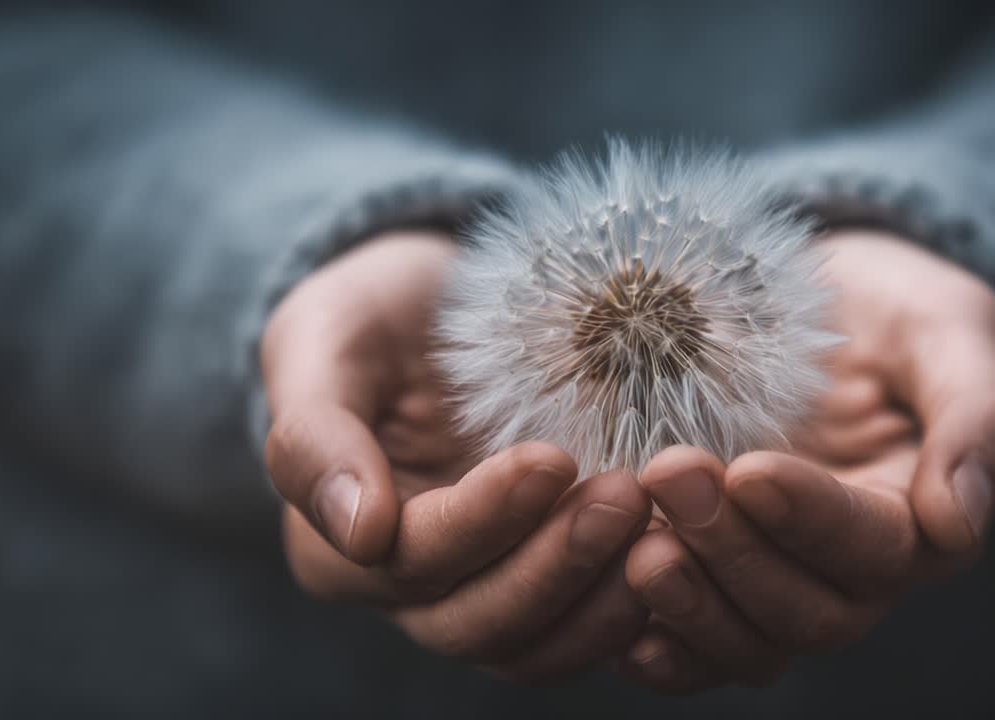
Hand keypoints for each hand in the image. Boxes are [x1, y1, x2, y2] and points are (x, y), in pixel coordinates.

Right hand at [262, 232, 651, 682]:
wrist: (433, 312)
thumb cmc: (367, 316)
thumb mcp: (321, 341)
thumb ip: (315, 433)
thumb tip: (360, 533)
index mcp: (336, 545)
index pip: (411, 559)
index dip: (482, 520)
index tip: (551, 458)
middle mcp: (408, 591)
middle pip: (477, 621)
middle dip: (557, 565)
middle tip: (626, 495)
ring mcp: (481, 591)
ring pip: (536, 644)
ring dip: (602, 598)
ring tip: (664, 530)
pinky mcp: (543, 580)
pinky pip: (583, 627)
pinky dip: (632, 606)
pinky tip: (680, 552)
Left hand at [614, 230, 994, 692]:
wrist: (821, 306)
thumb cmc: (896, 312)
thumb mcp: (951, 333)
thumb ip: (976, 417)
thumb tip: (959, 521)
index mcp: (921, 523)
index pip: (874, 547)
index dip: (811, 519)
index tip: (751, 469)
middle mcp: (853, 573)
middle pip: (806, 610)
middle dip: (734, 552)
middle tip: (669, 474)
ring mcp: (782, 580)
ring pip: (750, 641)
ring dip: (691, 605)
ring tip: (636, 546)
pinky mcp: (721, 578)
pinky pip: (698, 646)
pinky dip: (659, 644)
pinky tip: (616, 620)